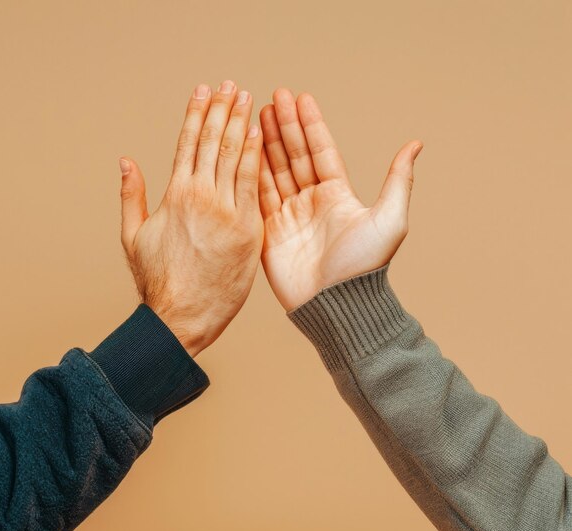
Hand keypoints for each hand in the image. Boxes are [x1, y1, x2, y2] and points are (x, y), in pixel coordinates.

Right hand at [119, 81, 263, 356]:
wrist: (181, 318)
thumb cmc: (156, 281)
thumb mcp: (132, 237)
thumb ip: (131, 196)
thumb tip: (126, 161)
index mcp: (175, 195)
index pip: (188, 142)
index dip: (197, 113)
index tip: (204, 90)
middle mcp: (202, 197)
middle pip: (215, 142)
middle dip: (224, 110)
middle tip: (233, 86)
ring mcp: (229, 213)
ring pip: (237, 158)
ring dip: (243, 125)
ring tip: (249, 100)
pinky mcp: (250, 231)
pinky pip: (256, 187)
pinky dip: (259, 159)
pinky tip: (262, 137)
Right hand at [258, 88, 421, 310]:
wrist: (335, 305)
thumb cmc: (365, 266)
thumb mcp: (389, 219)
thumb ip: (398, 181)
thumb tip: (415, 144)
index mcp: (338, 196)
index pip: (321, 151)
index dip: (311, 125)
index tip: (300, 98)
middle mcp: (312, 203)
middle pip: (295, 156)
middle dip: (284, 126)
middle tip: (272, 97)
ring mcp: (288, 217)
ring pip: (274, 172)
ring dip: (266, 144)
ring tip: (255, 115)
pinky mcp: (269, 233)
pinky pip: (257, 197)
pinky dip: (251, 173)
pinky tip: (244, 151)